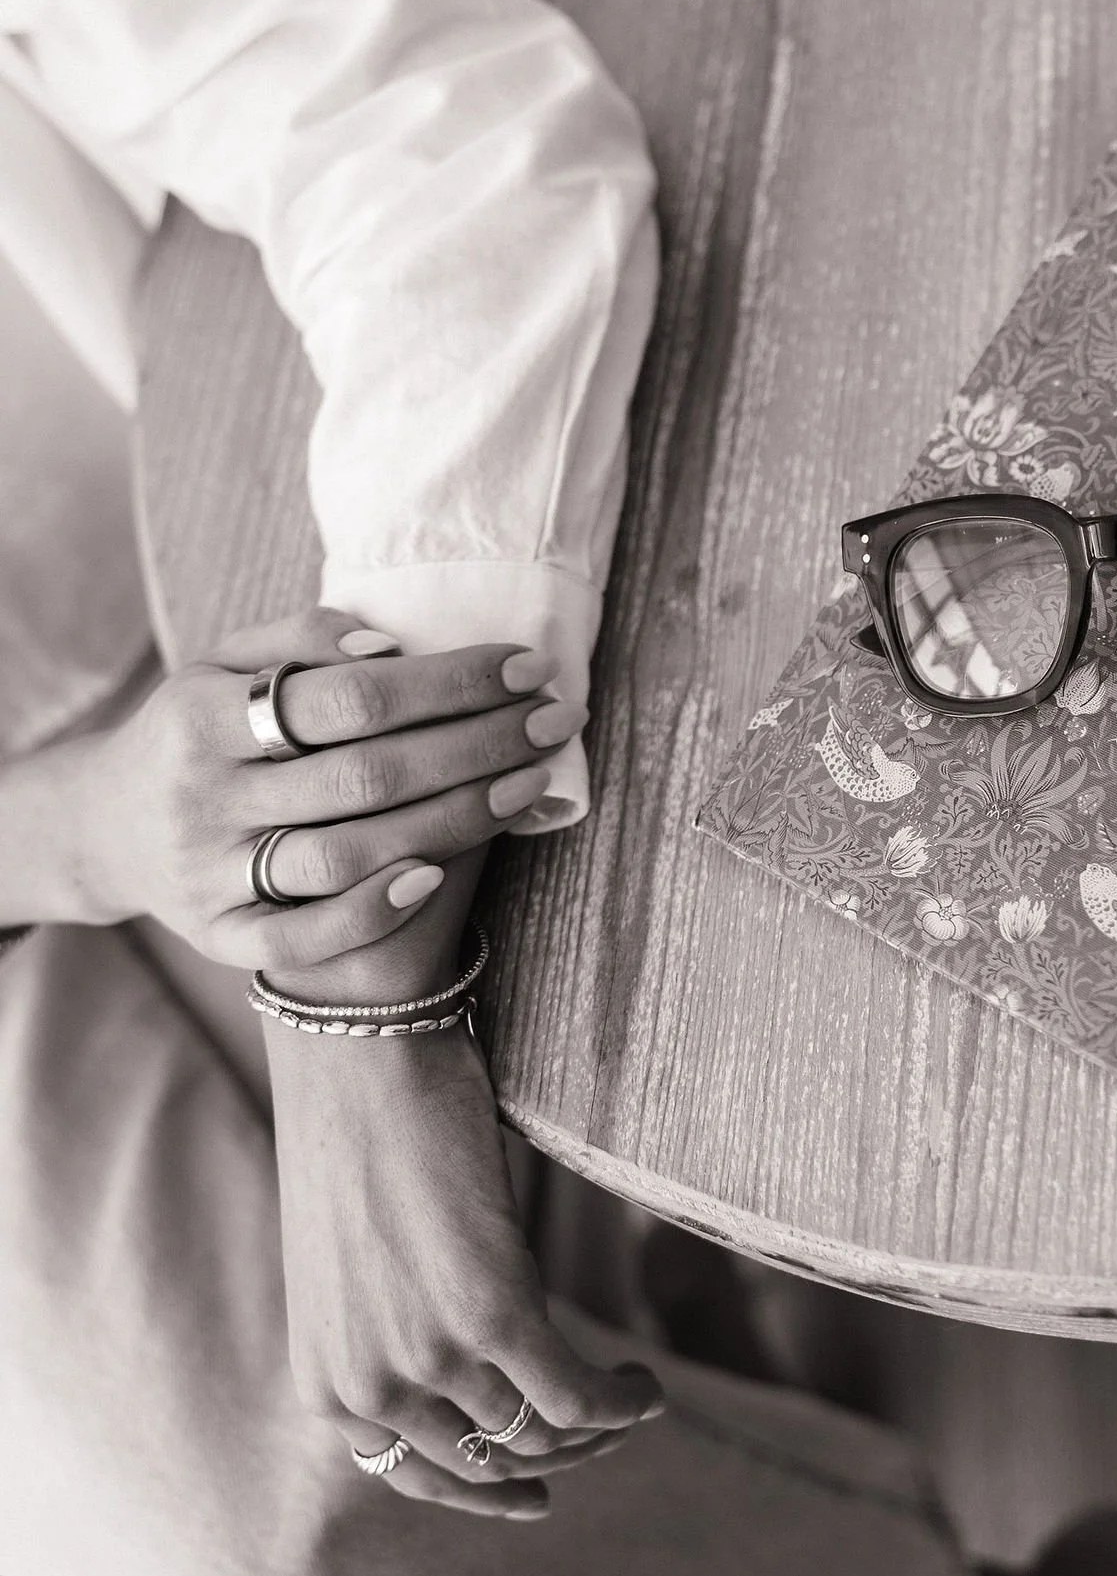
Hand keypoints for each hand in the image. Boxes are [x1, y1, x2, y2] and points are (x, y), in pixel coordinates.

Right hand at [62, 604, 582, 971]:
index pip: (348, 696)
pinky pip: (301, 937)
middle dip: (475, 744)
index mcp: (202, 715)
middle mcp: (201, 798)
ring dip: (453, 819)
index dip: (447, 682)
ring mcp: (208, 874)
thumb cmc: (198, 730)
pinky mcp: (218, 936)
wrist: (104, 829)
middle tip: (553, 720)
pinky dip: (373, 907)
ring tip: (529, 781)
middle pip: (364, 774)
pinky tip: (440, 871)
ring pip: (346, 853)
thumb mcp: (224, 663)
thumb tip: (390, 646)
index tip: (524, 667)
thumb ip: (300, 638)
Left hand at [268, 1012, 662, 1518]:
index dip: (489, 1493)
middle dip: (561, 1456)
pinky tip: (647, 1383)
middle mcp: (369, 1390)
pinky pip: (574, 1393)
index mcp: (326, 1388)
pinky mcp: (489, 1312)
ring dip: (601, 1425)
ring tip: (636, 1396)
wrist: (360, 1051)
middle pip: (492, 1461)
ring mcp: (426, 1357)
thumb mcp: (357, 1267)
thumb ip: (392, 1330)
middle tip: (609, 1423)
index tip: (538, 1496)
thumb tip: (465, 1361)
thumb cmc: (358, 1133)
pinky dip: (622, 1399)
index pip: (419, 1478)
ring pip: (540, 1433)